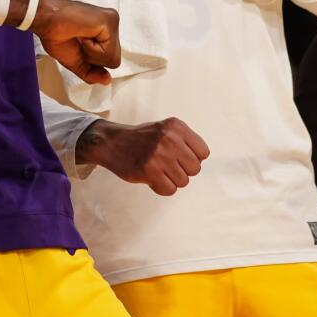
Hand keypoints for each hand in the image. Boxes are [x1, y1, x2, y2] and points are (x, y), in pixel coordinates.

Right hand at [30, 0, 119, 84]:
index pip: (111, 59)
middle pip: (114, 60)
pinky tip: (83, 34)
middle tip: (79, 41)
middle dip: (93, 58)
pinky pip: (108, 52)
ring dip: (91, 53)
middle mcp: (112, 24)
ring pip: (112, 58)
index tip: (79, 45)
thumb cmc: (56, 34)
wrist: (45, 20)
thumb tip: (106, 80)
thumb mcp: (77, 61)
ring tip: (80, 37)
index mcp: (106, 32)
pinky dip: (91, 49)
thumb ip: (92, 73)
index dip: (92, 60)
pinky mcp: (110, 20)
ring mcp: (112, 20)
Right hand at [77, 117, 210, 195]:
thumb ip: (185, 141)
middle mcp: (169, 138)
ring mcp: (159, 155)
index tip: (180, 158)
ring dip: (172, 180)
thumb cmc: (142, 139)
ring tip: (158, 171)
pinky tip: (152, 178)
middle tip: (168, 166)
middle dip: (183, 171)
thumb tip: (201, 161)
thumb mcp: (165, 129)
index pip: (204, 152)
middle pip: (195, 169)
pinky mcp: (149, 171)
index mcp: (176, 126)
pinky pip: (170, 190)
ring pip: (184, 181)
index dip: (193, 158)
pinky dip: (162, 188)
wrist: (112, 143)